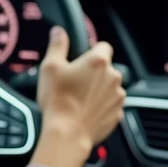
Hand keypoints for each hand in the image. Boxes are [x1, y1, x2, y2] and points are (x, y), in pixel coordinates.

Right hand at [29, 26, 125, 166]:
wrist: (67, 134)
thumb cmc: (58, 101)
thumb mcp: (50, 67)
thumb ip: (57, 45)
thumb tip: (59, 32)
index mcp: (99, 61)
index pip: (103, 46)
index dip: (92, 50)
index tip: (82, 59)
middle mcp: (113, 77)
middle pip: (106, 68)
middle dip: (93, 73)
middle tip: (74, 82)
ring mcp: (117, 97)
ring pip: (109, 87)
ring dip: (98, 90)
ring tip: (78, 99)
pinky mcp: (117, 115)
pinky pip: (110, 105)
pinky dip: (101, 107)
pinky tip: (84, 111)